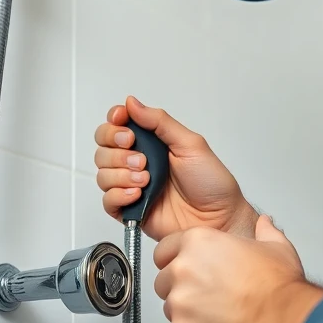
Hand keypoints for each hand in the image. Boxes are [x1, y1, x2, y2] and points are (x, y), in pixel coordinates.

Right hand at [94, 96, 258, 240]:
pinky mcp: (131, 210)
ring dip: (122, 174)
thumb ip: (160, 122)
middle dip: (117, 150)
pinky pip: (108, 201)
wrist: (219, 218)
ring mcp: (132, 186)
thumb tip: (133, 103)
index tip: (122, 122)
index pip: (117, 126)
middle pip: (103, 148)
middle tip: (141, 158)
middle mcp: (138, 162)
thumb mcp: (191, 144)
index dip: (114, 123)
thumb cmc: (212, 183)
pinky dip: (119, 195)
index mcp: (152, 143)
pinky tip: (138, 194)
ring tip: (147, 180)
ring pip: (102, 174)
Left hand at [152, 215, 322, 322]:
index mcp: (198, 243)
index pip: (165, 249)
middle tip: (208, 294)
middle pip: (164, 279)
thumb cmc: (277, 288)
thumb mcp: (276, 246)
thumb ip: (264, 231)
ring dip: (187, 311)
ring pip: (170, 307)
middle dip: (181, 287)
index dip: (178, 259)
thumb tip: (264, 224)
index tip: (191, 269)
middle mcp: (182, 269)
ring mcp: (179, 301)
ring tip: (216, 314)